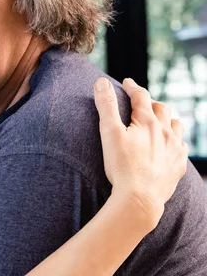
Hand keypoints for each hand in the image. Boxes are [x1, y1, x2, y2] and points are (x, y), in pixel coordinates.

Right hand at [93, 77, 188, 228]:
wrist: (140, 199)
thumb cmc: (122, 166)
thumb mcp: (109, 133)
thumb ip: (106, 105)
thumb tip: (101, 82)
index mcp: (147, 122)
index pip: (141, 96)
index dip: (132, 87)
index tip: (126, 83)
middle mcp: (165, 132)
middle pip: (161, 108)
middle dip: (150, 102)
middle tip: (139, 102)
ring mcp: (175, 149)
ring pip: (176, 125)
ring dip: (167, 118)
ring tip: (158, 120)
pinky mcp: (178, 165)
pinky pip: (182, 146)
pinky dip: (175, 139)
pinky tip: (169, 144)